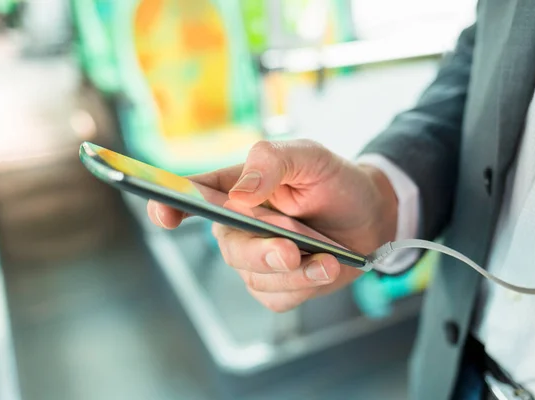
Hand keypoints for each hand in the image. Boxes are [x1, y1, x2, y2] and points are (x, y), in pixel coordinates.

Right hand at [147, 139, 397, 311]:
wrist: (369, 215)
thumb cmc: (332, 181)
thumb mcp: (309, 156)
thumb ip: (273, 161)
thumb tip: (241, 193)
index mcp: (236, 189)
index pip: (193, 196)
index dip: (170, 203)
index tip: (164, 212)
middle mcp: (239, 226)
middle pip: (229, 248)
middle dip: (260, 252)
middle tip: (289, 250)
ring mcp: (256, 258)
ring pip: (256, 278)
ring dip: (294, 272)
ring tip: (328, 258)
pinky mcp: (276, 284)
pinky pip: (276, 297)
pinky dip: (304, 286)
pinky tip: (326, 268)